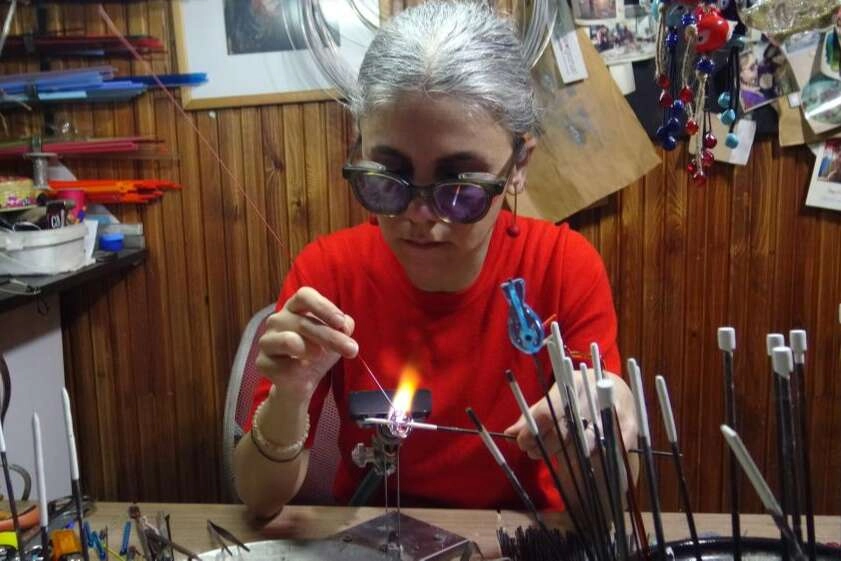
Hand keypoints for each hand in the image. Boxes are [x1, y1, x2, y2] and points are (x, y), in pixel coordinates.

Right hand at [255, 287, 356, 399]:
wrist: (302, 382)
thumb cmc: (319, 352)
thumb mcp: (336, 337)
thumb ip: (343, 327)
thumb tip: (346, 325)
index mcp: (295, 308)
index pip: (304, 295)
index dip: (323, 306)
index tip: (340, 322)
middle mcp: (278, 319)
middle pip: (304, 322)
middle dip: (331, 337)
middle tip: (351, 349)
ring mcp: (267, 340)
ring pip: (290, 340)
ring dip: (312, 350)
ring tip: (318, 356)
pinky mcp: (262, 361)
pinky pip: (283, 364)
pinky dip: (298, 369)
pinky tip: (301, 370)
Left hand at [504, 368, 637, 459]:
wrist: (618, 388)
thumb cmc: (579, 394)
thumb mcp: (556, 396)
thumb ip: (535, 414)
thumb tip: (509, 433)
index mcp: (572, 383)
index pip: (547, 413)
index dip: (531, 432)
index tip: (522, 442)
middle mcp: (593, 396)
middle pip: (563, 432)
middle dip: (545, 446)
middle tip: (534, 452)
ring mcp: (613, 412)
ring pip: (585, 445)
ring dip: (566, 456)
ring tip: (555, 456)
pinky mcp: (630, 427)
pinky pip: (607, 451)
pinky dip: (592, 458)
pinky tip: (582, 458)